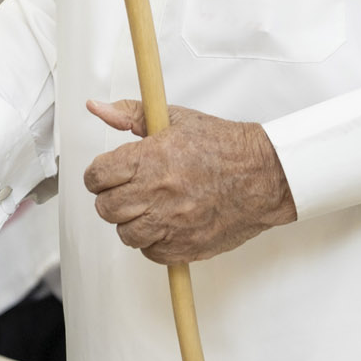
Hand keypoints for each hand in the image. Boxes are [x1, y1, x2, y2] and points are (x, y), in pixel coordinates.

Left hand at [81, 99, 294, 263]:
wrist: (263, 175)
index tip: (108, 174)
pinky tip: (166, 223)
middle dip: (112, 198)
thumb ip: (130, 115)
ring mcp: (171, 223)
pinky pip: (151, 252)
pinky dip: (154, 241)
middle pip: (106, 208)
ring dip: (132, 221)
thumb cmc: (222, 146)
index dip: (98, 175)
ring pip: (125, 233)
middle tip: (129, 190)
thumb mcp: (174, 118)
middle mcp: (158, 192)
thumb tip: (97, 108)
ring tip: (149, 207)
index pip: (97, 176)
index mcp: (150, 159)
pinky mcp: (185, 246)